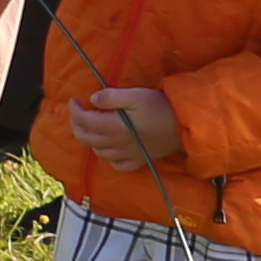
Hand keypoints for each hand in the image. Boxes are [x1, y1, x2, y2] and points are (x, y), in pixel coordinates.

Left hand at [67, 84, 183, 165]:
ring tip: (92, 126)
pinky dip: (108, 157)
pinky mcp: (140, 160)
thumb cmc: (160, 106)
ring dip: (90, 139)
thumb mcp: (135, 95)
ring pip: (98, 152)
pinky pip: (117, 165)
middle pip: (86, 138)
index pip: (84, 121)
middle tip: (78, 112)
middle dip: (76, 124)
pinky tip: (110, 149)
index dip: (75, 110)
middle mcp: (117, 144)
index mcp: (114, 127)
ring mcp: (128, 155)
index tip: (74, 100)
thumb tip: (92, 100)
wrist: (186, 124)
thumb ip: (111, 97)